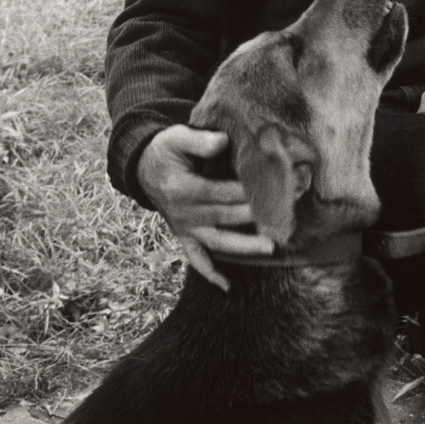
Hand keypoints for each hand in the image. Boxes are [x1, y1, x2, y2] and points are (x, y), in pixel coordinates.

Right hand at [136, 125, 273, 290]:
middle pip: (222, 217)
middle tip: (282, 217)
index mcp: (182, 188)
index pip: (217, 192)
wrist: (142, 169)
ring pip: (216, 241)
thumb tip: (223, 142)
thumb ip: (199, 140)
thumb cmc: (166, 150)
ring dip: (242, 246)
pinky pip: (196, 257)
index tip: (270, 189)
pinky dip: (209, 272)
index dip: (242, 191)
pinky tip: (227, 286)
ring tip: (269, 248)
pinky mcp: (184, 236)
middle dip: (253, 217)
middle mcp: (183, 213)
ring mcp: (184, 228)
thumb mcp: (176, 137)